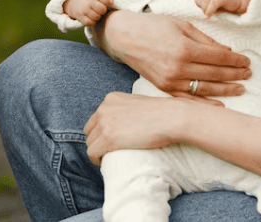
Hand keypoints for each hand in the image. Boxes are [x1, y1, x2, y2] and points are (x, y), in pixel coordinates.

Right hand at [63, 0, 113, 26]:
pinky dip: (92, 21)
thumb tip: (111, 2)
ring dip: (98, 16)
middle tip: (99, 7)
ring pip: (97, 17)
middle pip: (102, 9)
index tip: (106, 2)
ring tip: (95, 12)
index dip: (108, 2)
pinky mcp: (79, 16)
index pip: (106, 0)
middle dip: (103, 9)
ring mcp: (83, 8)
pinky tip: (91, 16)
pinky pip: (90, 23)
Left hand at [84, 92, 221, 165]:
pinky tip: (103, 162)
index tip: (109, 139)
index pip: (96, 117)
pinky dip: (96, 159)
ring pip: (90, 142)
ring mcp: (105, 123)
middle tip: (107, 150)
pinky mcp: (108, 138)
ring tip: (107, 157)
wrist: (170, 118)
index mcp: (111, 99)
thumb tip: (126, 125)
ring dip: (97, 151)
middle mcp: (104, 108)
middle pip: (90, 130)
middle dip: (97, 140)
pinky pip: (92, 152)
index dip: (100, 131)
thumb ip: (128, 110)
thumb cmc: (162, 113)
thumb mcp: (138, 104)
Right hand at [96, 11, 250, 96]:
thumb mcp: (181, 25)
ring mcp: (170, 80)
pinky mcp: (163, 87)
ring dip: (226, 89)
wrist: (125, 37)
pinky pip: (188, 99)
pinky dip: (205, 103)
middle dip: (235, 74)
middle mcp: (178, 67)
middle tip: (249, 74)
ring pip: (205, 88)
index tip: (248, 61)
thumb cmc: (153, 26)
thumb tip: (227, 52)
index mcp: (184, 49)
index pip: (219, 58)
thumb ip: (205, 40)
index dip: (236, 61)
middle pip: (215, 74)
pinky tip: (220, 105)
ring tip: (241, 88)